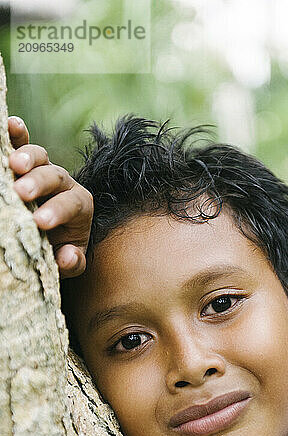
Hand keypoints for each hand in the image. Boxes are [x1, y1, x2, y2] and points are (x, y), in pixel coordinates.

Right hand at [8, 116, 93, 278]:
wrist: (52, 236)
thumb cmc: (61, 248)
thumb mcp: (70, 261)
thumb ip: (73, 262)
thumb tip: (67, 257)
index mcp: (80, 206)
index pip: (72, 205)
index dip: (57, 211)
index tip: (40, 222)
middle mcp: (64, 183)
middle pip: (56, 177)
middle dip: (39, 184)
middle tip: (23, 194)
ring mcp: (45, 169)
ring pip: (40, 157)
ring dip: (26, 157)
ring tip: (13, 165)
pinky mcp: (26, 162)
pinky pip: (22, 144)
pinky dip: (17, 134)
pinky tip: (11, 124)